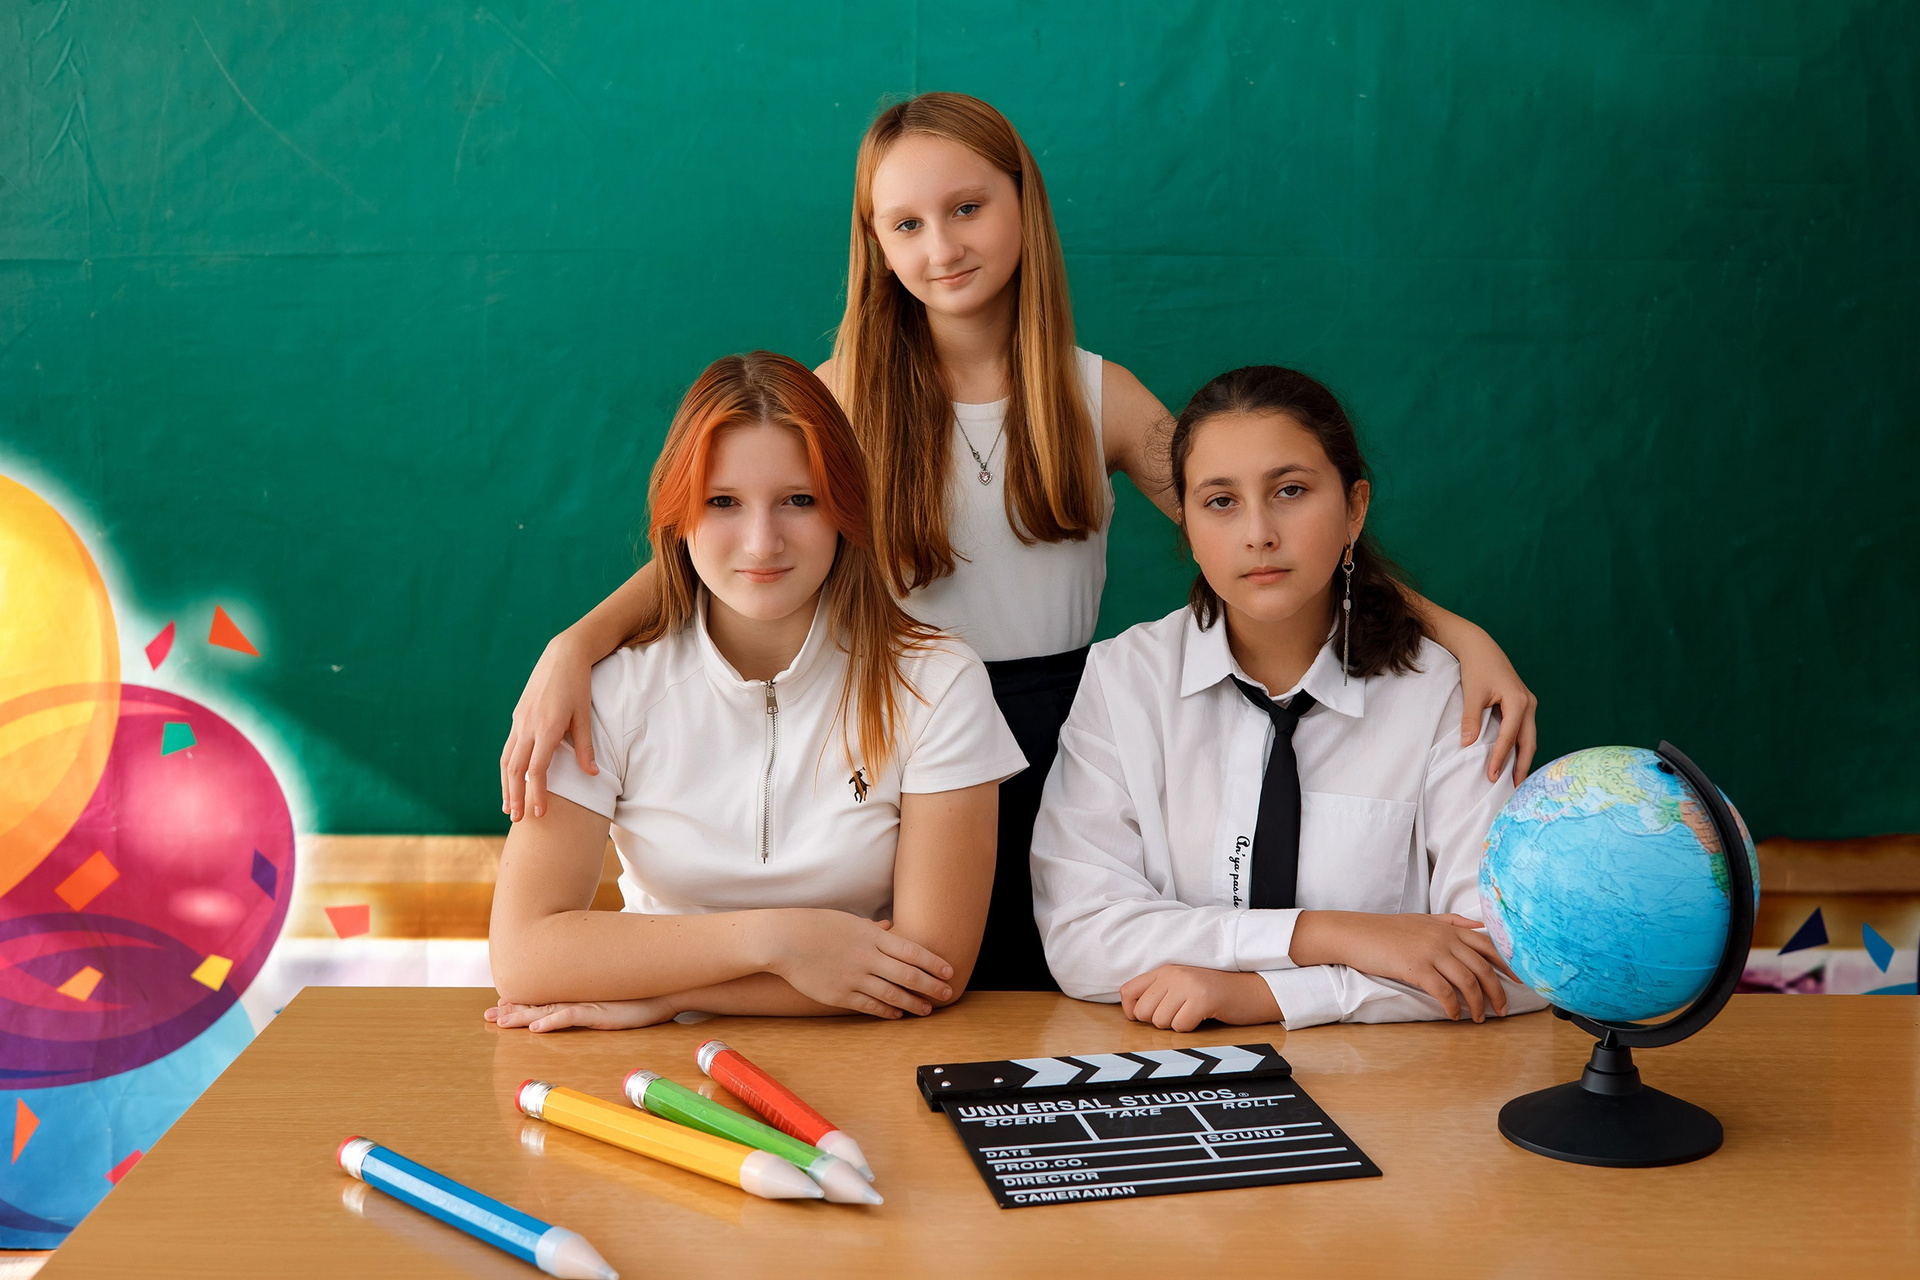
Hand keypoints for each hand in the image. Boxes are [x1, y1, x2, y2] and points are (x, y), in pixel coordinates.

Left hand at [485, 996, 678, 1031]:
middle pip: (537, 1004)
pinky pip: (569, 1016)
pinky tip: (536, 1028)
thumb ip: (594, 1002)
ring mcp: (586, 1003)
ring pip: (546, 1010)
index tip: (498, 1006)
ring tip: (501, 1021)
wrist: (664, 990)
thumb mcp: (611, 1003)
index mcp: (578, 997)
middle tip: (488, 1016)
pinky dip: (551, 1021)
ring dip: (522, 1016)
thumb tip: (581, 1004)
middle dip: (511, 1010)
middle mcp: (577, 998)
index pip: (542, 1000)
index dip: (520, 1003)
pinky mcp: (598, 1012)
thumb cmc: (640, 997)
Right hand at [501, 630, 597, 821]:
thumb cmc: (579, 685)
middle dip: (515, 795)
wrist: (563, 655)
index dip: (537, 793)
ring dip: (506, 784)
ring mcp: (520, 721)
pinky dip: (507, 766)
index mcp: (547, 729)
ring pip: (506, 759)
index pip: (537, 770)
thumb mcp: (585, 716)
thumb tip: (592, 775)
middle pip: (515, 769)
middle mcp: (528, 727)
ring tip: (508, 806)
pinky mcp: (518, 716)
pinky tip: (510, 778)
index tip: (540, 813)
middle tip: (516, 819)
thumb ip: (585, 747)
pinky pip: (508, 747)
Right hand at [759, 911, 954, 1018]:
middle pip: (908, 975)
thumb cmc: (816, 925)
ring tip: (926, 1009)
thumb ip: (872, 929)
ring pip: (892, 994)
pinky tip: (897, 1013)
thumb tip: (891, 927)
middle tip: (948, 994)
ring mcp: (854, 977)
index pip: (912, 951)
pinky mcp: (840, 994)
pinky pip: (869, 1005)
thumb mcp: (849, 921)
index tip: (949, 971)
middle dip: (932, 986)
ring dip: (913, 1003)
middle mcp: (867, 957)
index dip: (933, 963)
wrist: (784, 940)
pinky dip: (886, 1010)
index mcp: (872, 936)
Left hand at [1119, 966, 1279, 1031]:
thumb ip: (1158, 993)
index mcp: (1164, 970)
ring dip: (1176, 1025)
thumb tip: (1132, 1013)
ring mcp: (1187, 985)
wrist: (1251, 990)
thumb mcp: (1182, 985)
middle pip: (1143, 1012)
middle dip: (1158, 1021)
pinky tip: (1202, 1017)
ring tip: (1192, 1013)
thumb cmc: (1215, 994)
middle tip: (1179, 1014)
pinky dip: (1190, 1028)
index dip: (1132, 1011)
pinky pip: (1180, 1026)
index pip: (1127, 991)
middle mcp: (1172, 974)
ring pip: (1160, 1021)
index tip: (1147, 1017)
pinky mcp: (1202, 999)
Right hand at [1291, 911, 1516, 1021]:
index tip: (1521, 981)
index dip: (1508, 965)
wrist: (1356, 933)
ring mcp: (1431, 952)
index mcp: (1449, 928)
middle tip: (1502, 1010)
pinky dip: (1452, 1007)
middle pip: (1483, 967)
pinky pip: (1443, 991)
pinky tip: (1454, 1015)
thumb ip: (1452, 922)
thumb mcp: (1423, 919)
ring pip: (1467, 981)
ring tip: (1478, 1018)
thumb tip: (1479, 925)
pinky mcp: (1416, 967)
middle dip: (1497, 992)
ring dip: (1477, 1004)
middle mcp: (1445, 938)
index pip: (1489, 945)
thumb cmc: (1387, 929)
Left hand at [1453, 631, 1537, 784]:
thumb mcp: (1472, 693)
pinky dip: (1519, 745)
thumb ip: (1471, 719)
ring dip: (1523, 756)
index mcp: (1518, 701)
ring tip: (1515, 779)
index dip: (1500, 758)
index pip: (1509, 737)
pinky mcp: (1522, 703)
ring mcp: (1528, 703)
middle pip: (1528, 741)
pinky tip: (1513, 757)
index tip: (1491, 776)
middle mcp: (1528, 703)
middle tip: (1515, 788)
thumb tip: (1467, 745)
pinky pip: (1524, 729)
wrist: (1480, 646)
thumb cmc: (1476, 667)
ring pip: (1529, 736)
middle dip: (1522, 765)